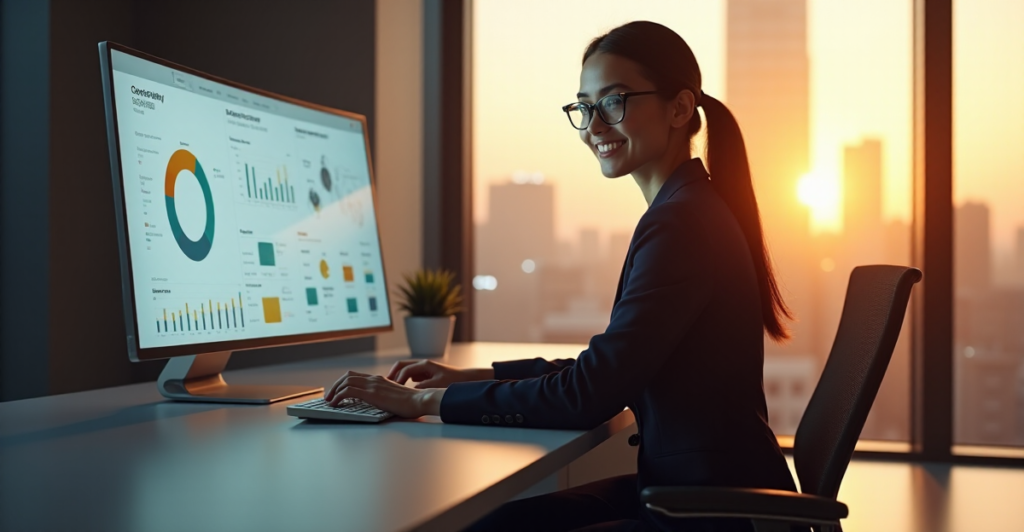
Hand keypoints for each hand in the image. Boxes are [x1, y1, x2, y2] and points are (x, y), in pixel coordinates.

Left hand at [324, 371, 444, 417]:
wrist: (420, 400)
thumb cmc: (411, 402)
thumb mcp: (394, 397)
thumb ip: (384, 396)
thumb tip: (376, 403)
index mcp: (379, 379)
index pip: (355, 376)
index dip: (343, 383)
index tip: (337, 392)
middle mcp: (374, 379)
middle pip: (347, 376)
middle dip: (335, 386)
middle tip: (329, 397)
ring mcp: (373, 385)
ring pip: (346, 382)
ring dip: (334, 391)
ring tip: (329, 401)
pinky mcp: (372, 393)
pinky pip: (348, 391)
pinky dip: (338, 396)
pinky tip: (335, 404)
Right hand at [386, 359, 493, 388]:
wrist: (466, 379)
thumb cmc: (453, 381)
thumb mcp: (437, 385)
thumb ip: (423, 387)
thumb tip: (410, 391)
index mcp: (425, 365)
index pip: (405, 369)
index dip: (397, 379)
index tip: (392, 388)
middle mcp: (422, 365)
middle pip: (401, 366)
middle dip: (392, 374)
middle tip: (384, 385)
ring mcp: (423, 369)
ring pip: (404, 370)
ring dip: (397, 378)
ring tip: (390, 388)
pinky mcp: (425, 375)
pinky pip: (410, 376)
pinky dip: (403, 381)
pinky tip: (401, 391)